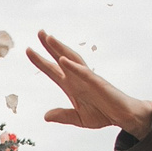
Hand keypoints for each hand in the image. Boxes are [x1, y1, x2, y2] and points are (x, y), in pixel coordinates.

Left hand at [24, 32, 151, 134]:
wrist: (122, 117)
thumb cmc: (103, 113)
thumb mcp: (79, 118)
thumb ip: (63, 116)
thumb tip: (46, 116)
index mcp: (71, 86)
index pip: (52, 70)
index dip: (40, 61)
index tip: (28, 50)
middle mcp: (77, 78)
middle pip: (61, 58)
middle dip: (50, 46)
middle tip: (39, 32)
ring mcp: (88, 79)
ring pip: (72, 60)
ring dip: (60, 49)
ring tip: (49, 38)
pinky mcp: (98, 84)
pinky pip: (84, 73)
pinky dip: (73, 67)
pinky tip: (63, 60)